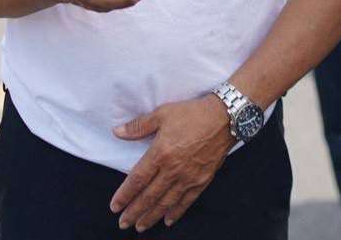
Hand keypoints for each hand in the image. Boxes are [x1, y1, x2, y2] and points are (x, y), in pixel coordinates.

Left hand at [110, 94, 233, 230]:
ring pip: (166, 202)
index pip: (137, 180)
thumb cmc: (192, 114)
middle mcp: (173, 170)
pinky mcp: (202, 180)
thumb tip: (117, 132)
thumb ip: (138, 126)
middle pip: (149, 196)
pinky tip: (168, 220)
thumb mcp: (162, 114)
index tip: (115, 206)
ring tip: (141, 226)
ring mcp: (188, 177)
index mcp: (160, 153)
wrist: (225, 118)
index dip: (124, 195)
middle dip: (134, 212)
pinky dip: (176, 212)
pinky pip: (187, 201)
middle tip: (123, 223)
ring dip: (152, 216)